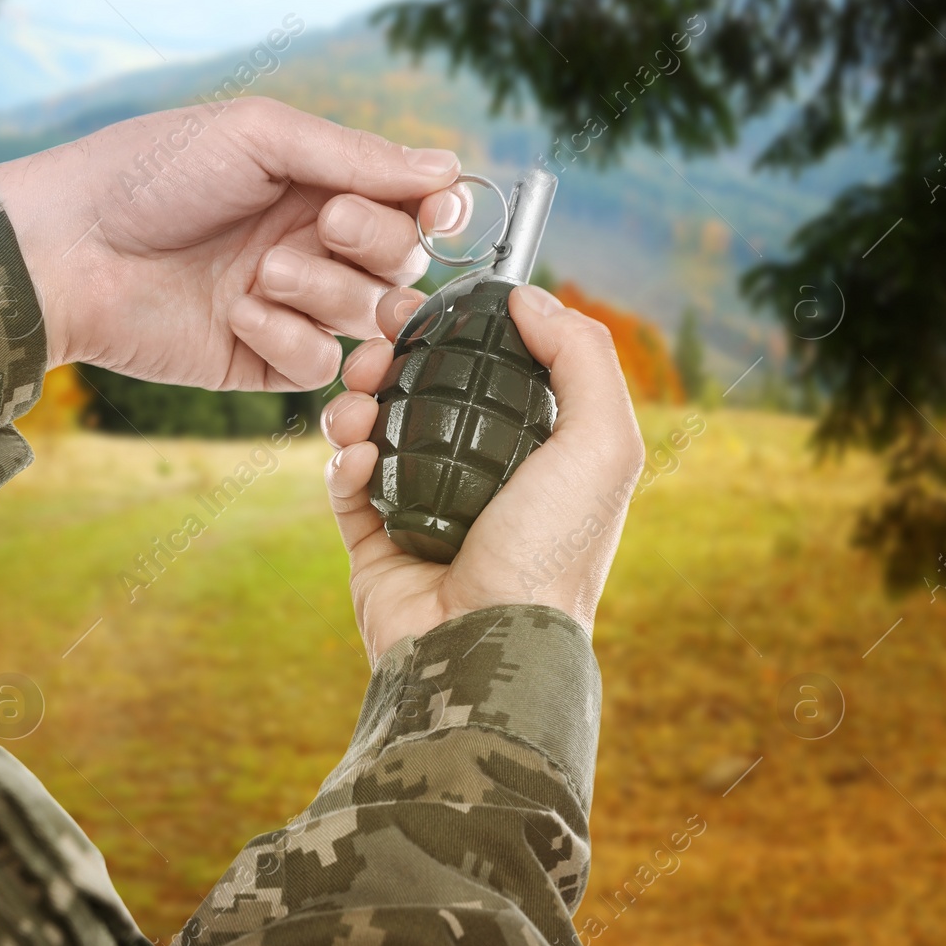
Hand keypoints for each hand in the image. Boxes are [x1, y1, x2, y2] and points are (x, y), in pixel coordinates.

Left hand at [0, 97, 471, 388]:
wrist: (69, 250)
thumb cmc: (152, 174)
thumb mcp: (258, 137)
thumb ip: (355, 156)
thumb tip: (449, 170)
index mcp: (314, 182)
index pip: (409, 202)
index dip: (437, 209)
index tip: (437, 210)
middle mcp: (311, 244)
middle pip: (402, 260)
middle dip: (376, 242)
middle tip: (323, 223)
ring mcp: (286, 306)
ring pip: (368, 315)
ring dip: (329, 289)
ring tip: (265, 271)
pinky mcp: (256, 360)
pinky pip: (316, 365)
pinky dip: (289, 338)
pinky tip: (240, 314)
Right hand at [321, 284, 643, 659]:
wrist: (485, 647)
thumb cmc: (551, 552)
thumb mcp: (602, 444)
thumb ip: (581, 357)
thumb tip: (529, 298)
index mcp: (533, 451)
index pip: (487, 369)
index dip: (454, 329)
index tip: (424, 304)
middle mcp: (477, 476)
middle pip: (421, 391)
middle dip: (393, 356)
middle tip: (379, 342)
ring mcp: (421, 509)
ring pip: (374, 429)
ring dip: (358, 402)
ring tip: (360, 404)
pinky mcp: (374, 544)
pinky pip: (346, 484)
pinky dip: (344, 460)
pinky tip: (357, 456)